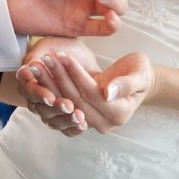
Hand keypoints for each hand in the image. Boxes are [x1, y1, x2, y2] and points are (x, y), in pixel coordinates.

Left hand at [18, 38, 154, 134]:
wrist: (137, 80)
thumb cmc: (140, 72)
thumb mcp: (139, 73)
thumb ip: (125, 84)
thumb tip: (107, 93)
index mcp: (119, 114)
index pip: (91, 93)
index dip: (76, 74)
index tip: (63, 54)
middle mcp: (104, 124)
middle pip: (76, 99)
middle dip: (59, 77)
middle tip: (45, 58)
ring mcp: (92, 123)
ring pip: (66, 103)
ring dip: (50, 83)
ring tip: (38, 63)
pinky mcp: (83, 117)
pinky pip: (64, 104)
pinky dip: (51, 89)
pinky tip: (41, 74)